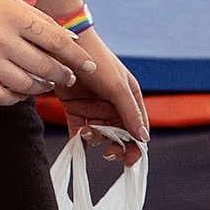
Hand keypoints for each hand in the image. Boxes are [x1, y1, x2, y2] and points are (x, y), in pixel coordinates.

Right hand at [0, 0, 94, 107]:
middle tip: (69, 78)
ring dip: (41, 89)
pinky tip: (20, 94)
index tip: (90, 67)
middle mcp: (2, 39)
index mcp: (16, 16)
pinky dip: (15, 100)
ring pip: (25, 86)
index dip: (78, 58)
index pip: (57, 41)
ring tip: (45, 85)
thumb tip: (71, 40)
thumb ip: (41, 21)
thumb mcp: (11, 3)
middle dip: (63, 76)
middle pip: (45, 67)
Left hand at [51, 30, 148, 163]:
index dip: (135, 146)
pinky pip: (79, 131)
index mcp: (130, 98)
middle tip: (107, 153)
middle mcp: (114, 104)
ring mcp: (95, 107)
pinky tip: (78, 140)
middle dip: (114, 145)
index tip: (128, 161)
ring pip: (99, 134)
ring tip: (86, 132)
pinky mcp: (76, 109)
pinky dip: (79, 139)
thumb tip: (144, 138)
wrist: (65, 48)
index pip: (138, 128)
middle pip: (119, 135)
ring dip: (94, 138)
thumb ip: (130, 114)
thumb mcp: (118, 88)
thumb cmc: (97, 62)